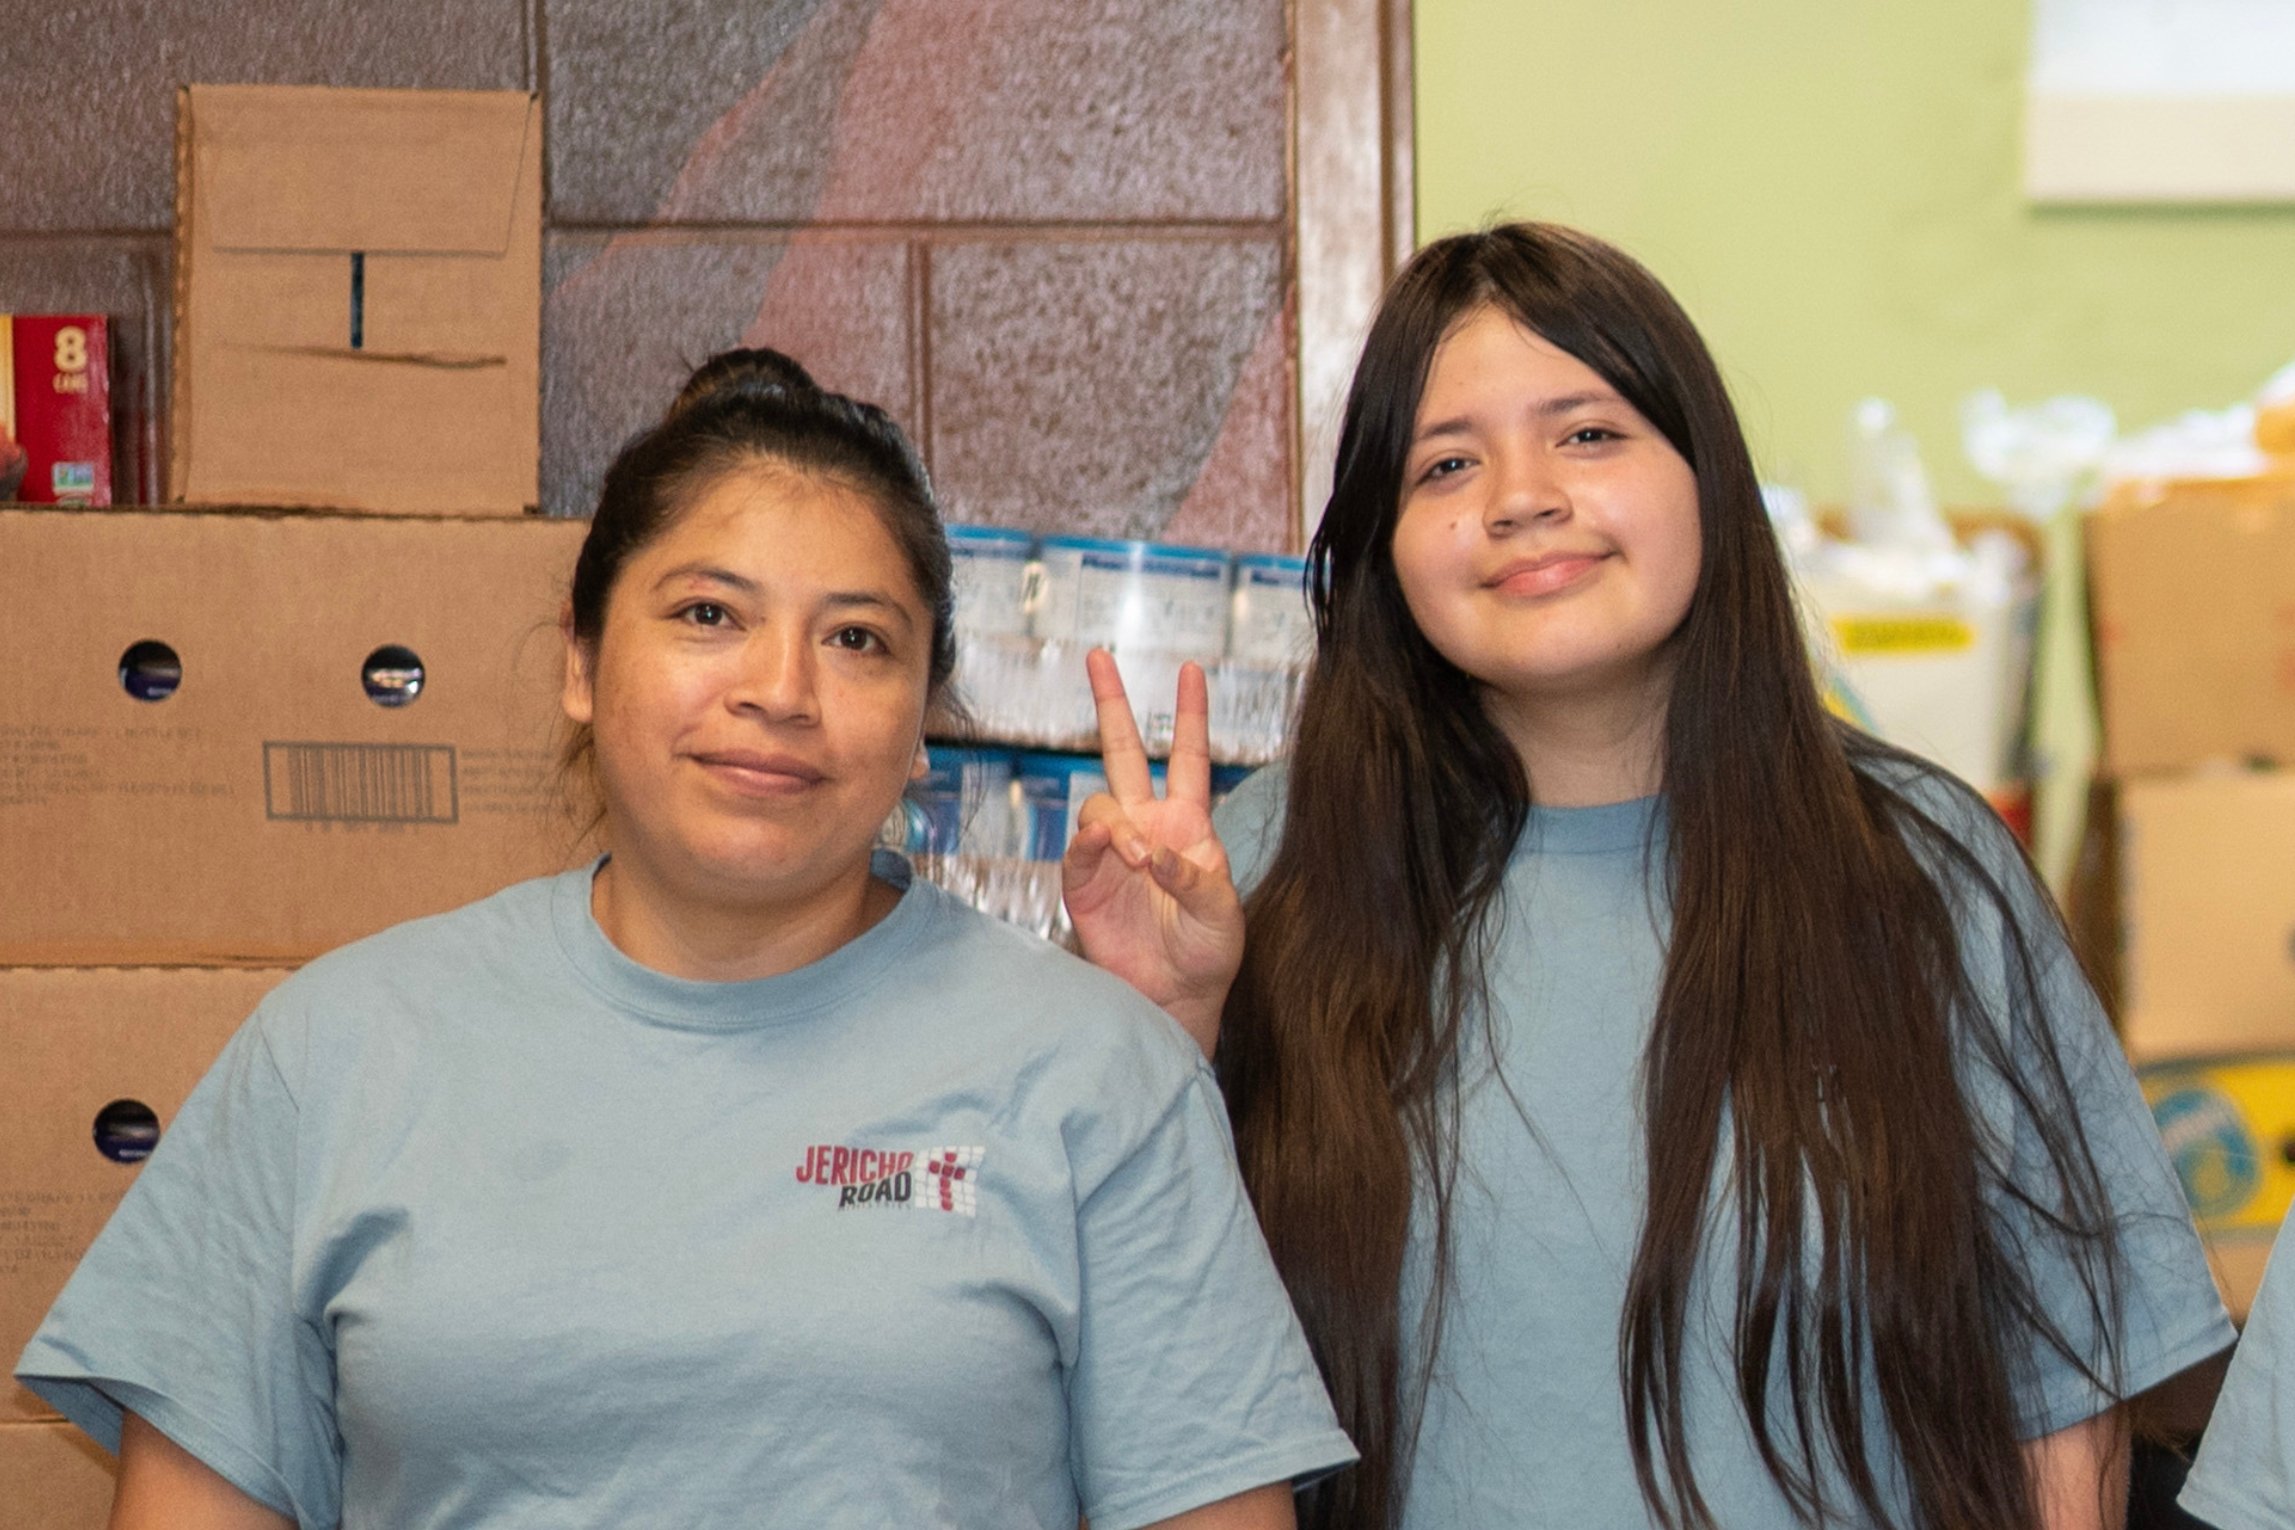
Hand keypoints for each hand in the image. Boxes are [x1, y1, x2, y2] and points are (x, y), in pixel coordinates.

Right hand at [1061, 649, 1243, 1057]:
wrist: (1175, 998)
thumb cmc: (1208, 953)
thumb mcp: (1222, 914)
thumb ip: (1195, 878)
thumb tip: (1154, 854)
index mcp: (1189, 825)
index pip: (1191, 757)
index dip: (1192, 714)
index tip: (1192, 670)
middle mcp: (1147, 827)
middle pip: (1125, 752)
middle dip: (1111, 704)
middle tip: (1098, 657)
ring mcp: (1113, 852)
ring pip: (1100, 805)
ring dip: (1117, 825)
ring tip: (1137, 860)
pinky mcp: (1085, 882)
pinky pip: (1079, 849)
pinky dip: (1093, 844)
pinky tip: (1112, 853)